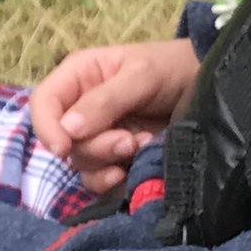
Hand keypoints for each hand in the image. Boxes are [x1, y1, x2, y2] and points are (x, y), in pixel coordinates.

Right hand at [28, 37, 200, 190]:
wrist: (207, 88)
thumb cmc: (173, 69)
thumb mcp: (141, 75)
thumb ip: (105, 101)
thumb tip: (68, 130)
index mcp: (79, 78)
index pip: (43, 104)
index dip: (46, 127)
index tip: (64, 147)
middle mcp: (81, 109)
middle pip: (64, 141)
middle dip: (95, 146)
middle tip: (128, 140)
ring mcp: (98, 137)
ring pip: (81, 164)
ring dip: (108, 161)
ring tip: (140, 145)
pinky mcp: (115, 160)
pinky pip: (99, 181)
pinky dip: (112, 181)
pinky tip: (130, 172)